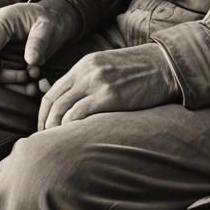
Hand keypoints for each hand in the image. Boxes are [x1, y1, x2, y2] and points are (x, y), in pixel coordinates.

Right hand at [0, 0, 81, 94]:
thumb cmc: (49, 19)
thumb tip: (30, 61)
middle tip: (26, 77)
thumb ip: (38, 41)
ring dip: (12, 83)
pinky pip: (6, 77)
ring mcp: (0, 49)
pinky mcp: (7, 60)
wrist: (55, 21)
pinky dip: (18, 86)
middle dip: (3, 75)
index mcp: (2, 22)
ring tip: (33, 86)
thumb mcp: (47, 26)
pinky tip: (34, 88)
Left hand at [38, 44, 179, 130]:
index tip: (44, 128)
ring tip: (56, 144)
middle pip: (54, 102)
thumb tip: (76, 105)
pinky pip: (80, 114)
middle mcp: (86, 72)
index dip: (44, 113)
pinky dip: (70, 128)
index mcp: (84, 65)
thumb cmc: (140, 71)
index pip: (53, 91)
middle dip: (45, 123)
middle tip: (45, 141)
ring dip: (55, 129)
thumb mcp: (108, 68)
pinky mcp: (110, 96)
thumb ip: (91, 81)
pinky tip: (71, 138)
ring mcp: (97, 83)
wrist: (165, 65)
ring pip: (63, 109)